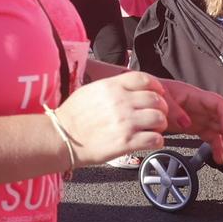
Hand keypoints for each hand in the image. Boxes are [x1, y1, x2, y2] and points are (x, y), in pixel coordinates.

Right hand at [53, 71, 168, 166]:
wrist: (61, 138)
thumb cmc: (72, 116)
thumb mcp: (90, 91)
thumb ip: (111, 87)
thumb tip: (128, 86)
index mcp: (111, 86)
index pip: (144, 79)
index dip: (156, 86)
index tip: (158, 93)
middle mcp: (121, 102)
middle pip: (156, 99)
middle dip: (160, 107)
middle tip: (156, 114)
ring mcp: (125, 122)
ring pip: (159, 119)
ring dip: (160, 124)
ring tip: (154, 129)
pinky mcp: (127, 142)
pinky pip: (155, 139)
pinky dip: (157, 141)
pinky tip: (150, 141)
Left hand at [159, 79, 222, 161]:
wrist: (146, 98)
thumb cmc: (154, 92)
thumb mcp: (162, 99)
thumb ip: (174, 110)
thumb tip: (186, 122)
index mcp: (195, 96)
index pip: (218, 104)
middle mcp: (201, 106)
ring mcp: (200, 117)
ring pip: (221, 129)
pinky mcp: (196, 126)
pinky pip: (211, 137)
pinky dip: (217, 147)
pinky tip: (219, 156)